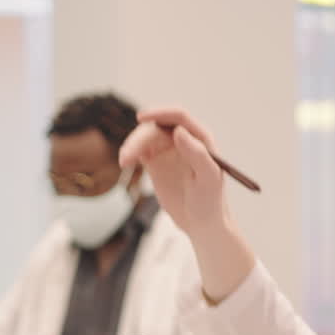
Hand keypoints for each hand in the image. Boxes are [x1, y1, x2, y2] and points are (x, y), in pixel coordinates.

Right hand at [119, 108, 227, 239]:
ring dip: (132, 145)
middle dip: (140, 138)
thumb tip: (178, 131)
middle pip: (156, 128)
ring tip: (124, 161)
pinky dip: (130, 152)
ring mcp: (167, 150)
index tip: (141, 117)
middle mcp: (183, 139)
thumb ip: (196, 153)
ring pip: (145, 138)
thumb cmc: (210, 201)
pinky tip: (125, 161)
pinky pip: (139, 150)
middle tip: (128, 156)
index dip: (160, 113)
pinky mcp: (155, 161)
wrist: (200, 222)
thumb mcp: (208, 178)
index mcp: (200, 138)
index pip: (178, 117)